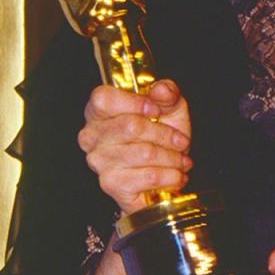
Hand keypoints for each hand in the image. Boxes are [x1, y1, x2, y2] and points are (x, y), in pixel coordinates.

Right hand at [78, 78, 192, 216]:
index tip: (156, 111)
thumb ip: (167, 93)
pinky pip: (148, 177)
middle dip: (164, 134)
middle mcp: (91, 136)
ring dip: (172, 158)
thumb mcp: (168, 107)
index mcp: (98, 110)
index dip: (133, 103)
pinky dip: (170, 176)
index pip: (105, 99)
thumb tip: (161, 90)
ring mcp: (99, 162)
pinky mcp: (112, 184)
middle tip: (182, 141)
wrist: (160, 173)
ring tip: (182, 160)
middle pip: (131, 126)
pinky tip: (177, 175)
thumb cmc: (159, 134)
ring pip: (144, 153)